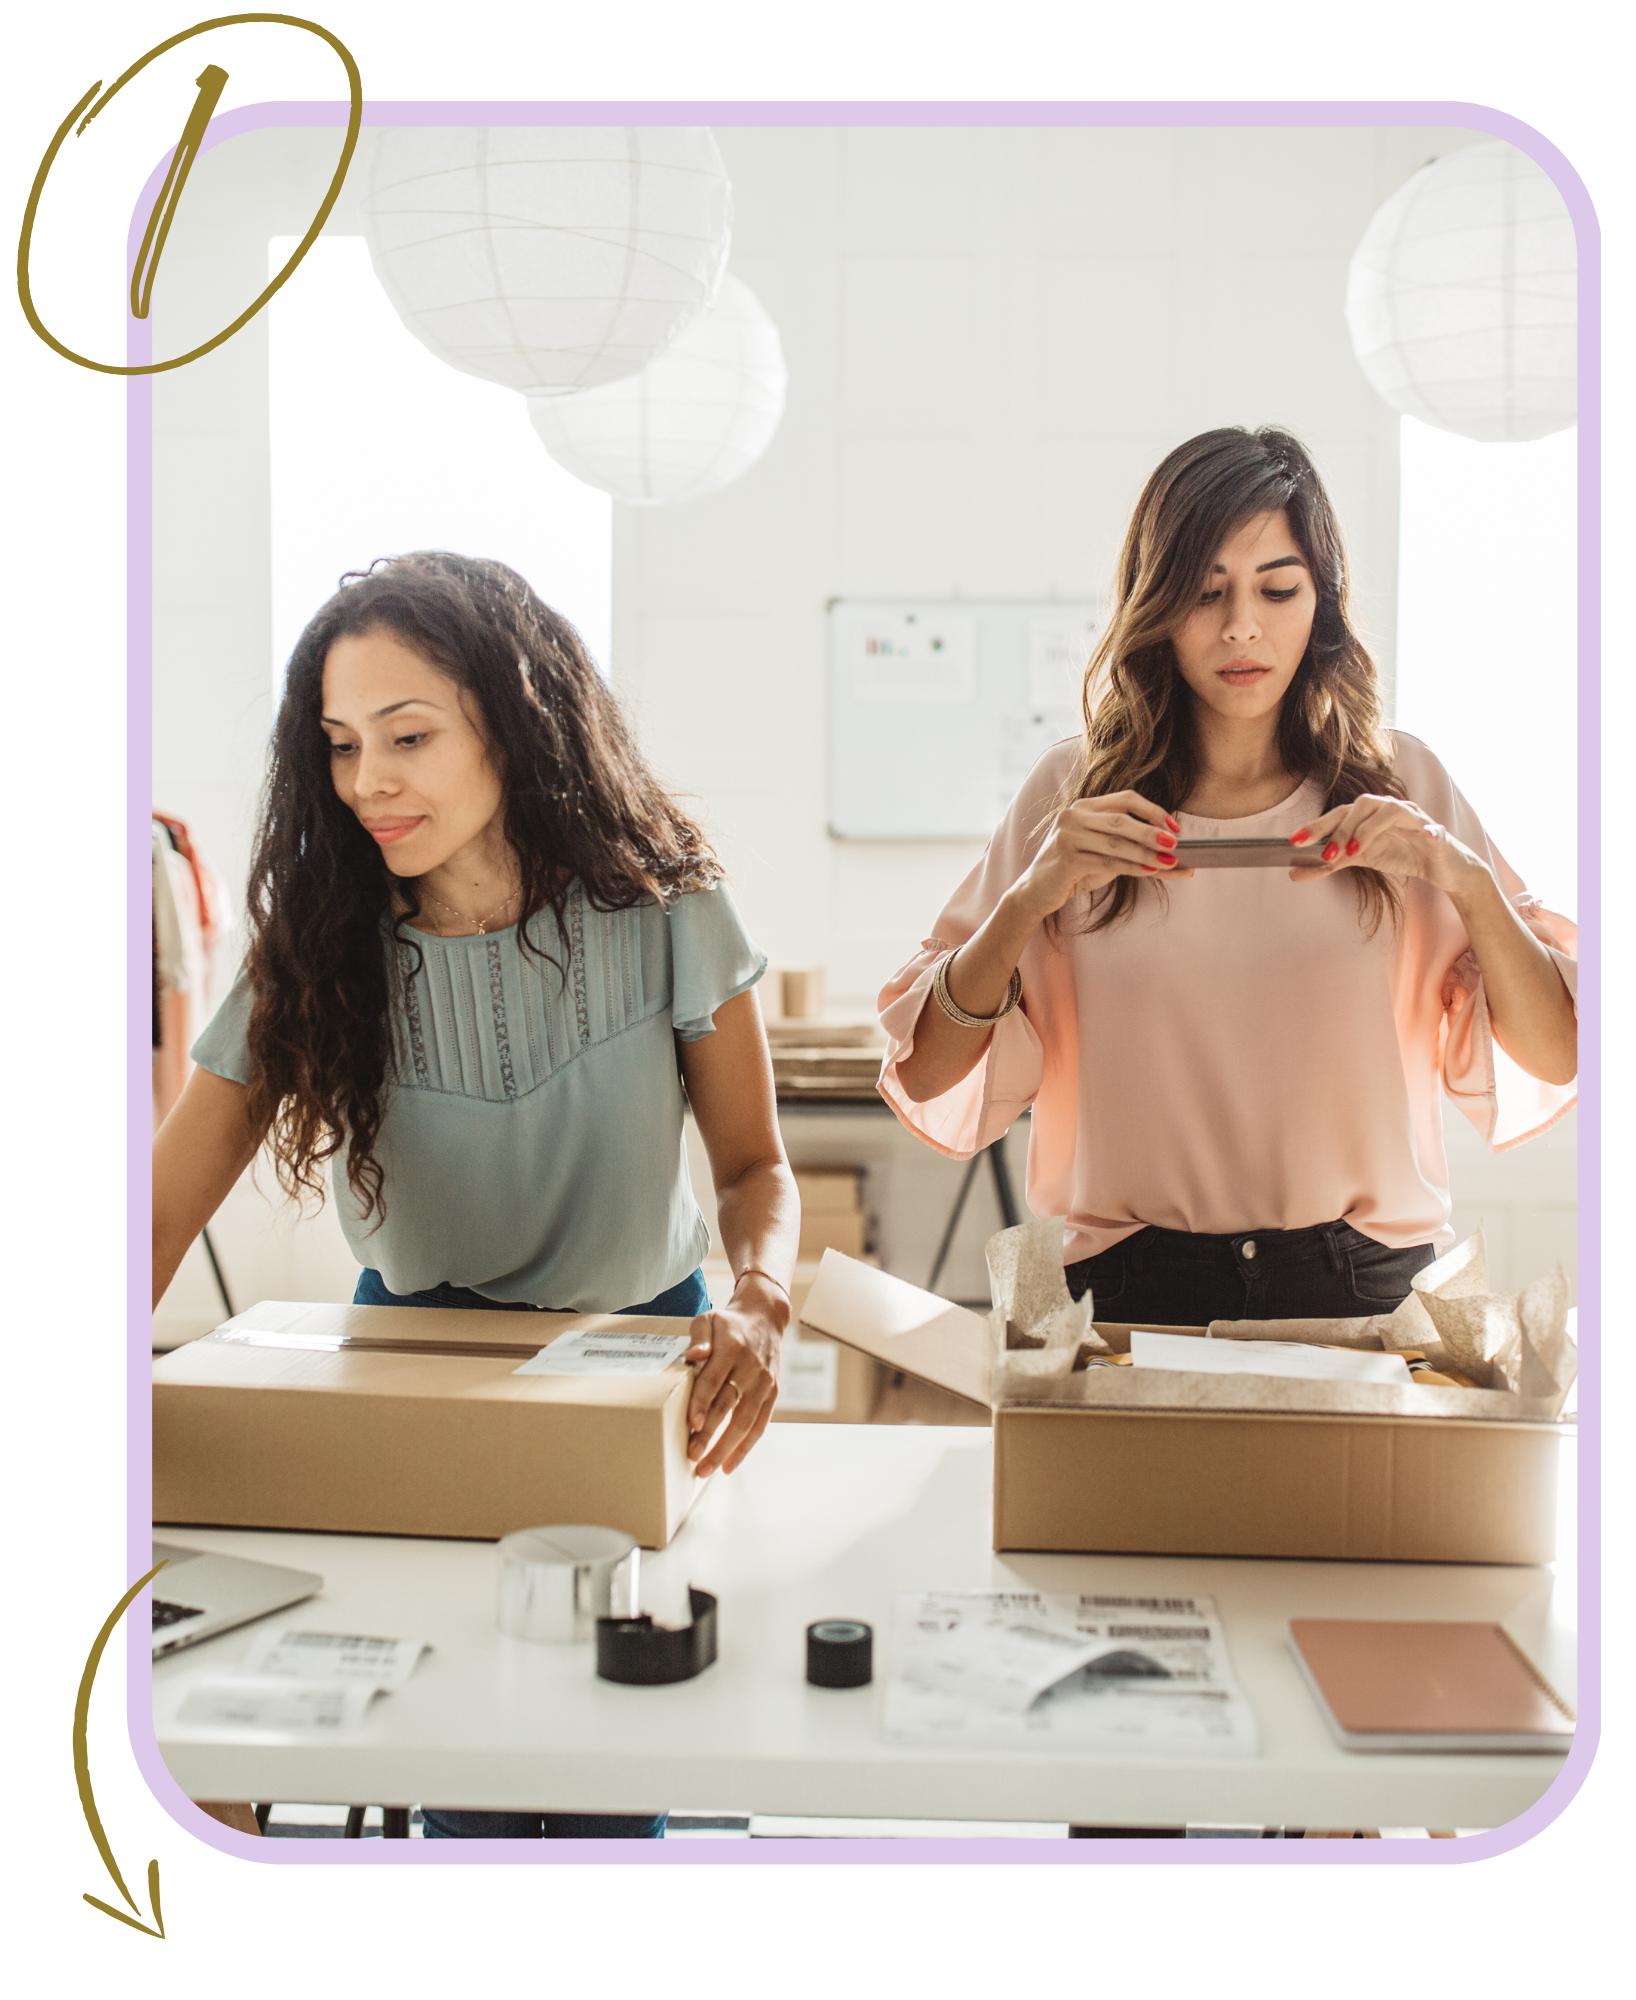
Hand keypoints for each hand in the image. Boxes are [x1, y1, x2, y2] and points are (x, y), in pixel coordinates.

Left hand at [683, 1276, 787, 1474]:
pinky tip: (730, 1464)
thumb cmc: (729, 1323)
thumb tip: (693, 1356)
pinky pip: (760, 1424)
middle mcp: (751, 1366)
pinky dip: (745, 1447)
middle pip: (729, 1405)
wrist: (765, 1318)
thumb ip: (699, 1337)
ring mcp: (764, 1382)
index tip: (691, 1424)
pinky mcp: (772, 1393)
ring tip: (707, 1468)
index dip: (702, 1402)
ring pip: (746, 1421)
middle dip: (710, 1433)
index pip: (714, 1379)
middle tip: (692, 1455)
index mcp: (732, 1347)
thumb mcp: (709, 1319)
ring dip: (726, 1448)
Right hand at [1009, 791, 1194, 920]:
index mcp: (1084, 806)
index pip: (1125, 799)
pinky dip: (1132, 866)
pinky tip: (1149, 871)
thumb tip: (1173, 856)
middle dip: (1152, 833)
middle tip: (1176, 845)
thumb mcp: (1104, 855)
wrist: (1035, 892)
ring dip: (1146, 853)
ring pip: (1115, 842)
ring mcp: (1067, 836)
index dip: (1153, 811)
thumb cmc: (1074, 870)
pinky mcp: (1065, 859)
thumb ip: (1133, 850)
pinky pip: (1106, 862)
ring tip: (1169, 862)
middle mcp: (1073, 815)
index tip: (1175, 828)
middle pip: (1121, 819)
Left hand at [1287, 795, 1482, 896]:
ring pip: (1390, 811)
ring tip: (1354, 851)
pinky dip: (1429, 832)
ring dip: (1369, 829)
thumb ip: (1328, 864)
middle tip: (1325, 853)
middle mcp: (1389, 808)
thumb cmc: (1400, 854)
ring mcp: (1413, 817)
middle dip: (1340, 828)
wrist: (1440, 866)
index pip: (1340, 812)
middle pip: (1361, 806)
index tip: (1294, 841)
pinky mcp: (1436, 833)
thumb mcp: (1361, 859)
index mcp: (1369, 813)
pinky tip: (1425, 838)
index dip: (1318, 825)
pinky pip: (1433, 830)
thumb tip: (1293, 873)